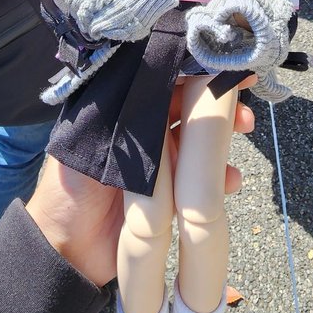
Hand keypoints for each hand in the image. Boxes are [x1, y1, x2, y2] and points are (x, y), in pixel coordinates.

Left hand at [26, 74, 256, 284]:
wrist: (68, 248)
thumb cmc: (71, 186)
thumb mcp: (94, 140)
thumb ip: (124, 110)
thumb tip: (161, 77)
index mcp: (123, 111)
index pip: (162, 81)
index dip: (192, 70)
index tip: (220, 64)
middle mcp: (145, 133)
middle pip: (189, 107)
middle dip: (217, 101)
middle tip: (239, 101)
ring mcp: (161, 164)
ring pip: (200, 141)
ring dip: (223, 136)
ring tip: (244, 129)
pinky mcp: (173, 194)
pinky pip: (202, 180)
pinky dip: (220, 178)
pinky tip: (230, 180)